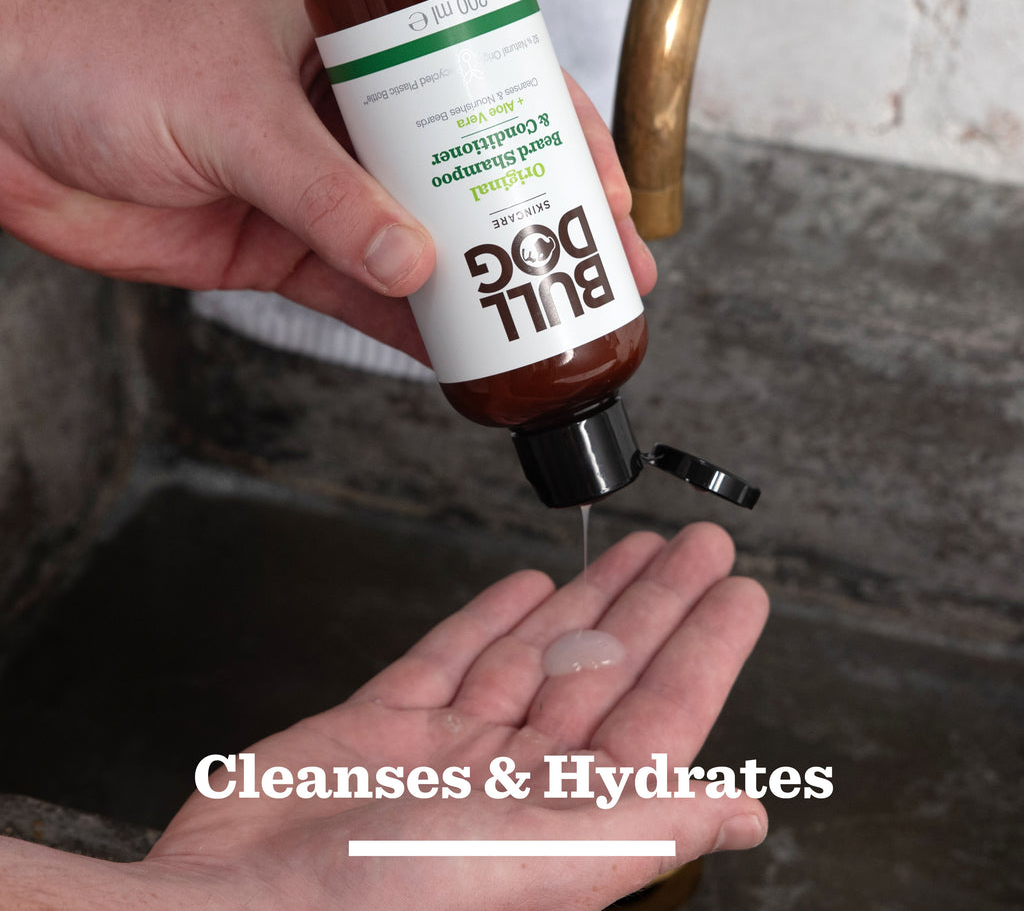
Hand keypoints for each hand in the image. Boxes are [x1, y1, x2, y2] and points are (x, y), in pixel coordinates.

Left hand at [0, 0, 655, 363]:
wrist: (8, 125)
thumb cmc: (108, 65)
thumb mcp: (236, 114)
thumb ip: (327, 194)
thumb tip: (413, 265)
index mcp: (360, 53)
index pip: (487, 87)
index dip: (558, 137)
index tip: (607, 191)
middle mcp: (356, 125)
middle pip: (475, 181)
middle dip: (543, 227)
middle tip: (604, 273)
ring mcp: (328, 195)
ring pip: (430, 248)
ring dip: (489, 290)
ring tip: (550, 325)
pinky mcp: (291, 253)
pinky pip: (371, 299)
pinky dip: (417, 329)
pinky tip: (464, 352)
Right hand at [129, 523, 766, 910]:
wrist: (227, 909)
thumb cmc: (380, 903)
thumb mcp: (534, 860)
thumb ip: (643, 826)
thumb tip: (749, 815)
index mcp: (565, 816)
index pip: (660, 713)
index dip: (705, 647)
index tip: (737, 592)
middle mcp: (516, 780)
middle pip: (607, 668)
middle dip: (657, 602)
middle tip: (698, 546)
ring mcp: (449, 749)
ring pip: (540, 653)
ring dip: (589, 599)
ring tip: (635, 549)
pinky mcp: (384, 725)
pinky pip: (453, 657)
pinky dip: (491, 619)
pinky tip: (527, 587)